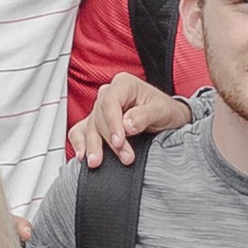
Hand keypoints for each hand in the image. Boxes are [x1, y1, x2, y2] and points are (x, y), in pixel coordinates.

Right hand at [64, 72, 191, 163]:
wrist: (168, 119)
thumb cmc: (165, 111)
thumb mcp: (162, 111)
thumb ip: (144, 116)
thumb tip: (126, 125)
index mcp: (123, 84)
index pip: (110, 103)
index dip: (112, 124)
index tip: (119, 142)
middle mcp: (108, 94)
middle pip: (99, 117)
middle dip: (108, 140)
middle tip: (124, 157)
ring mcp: (100, 109)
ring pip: (89, 127)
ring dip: (94, 146)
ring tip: (97, 162)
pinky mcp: (96, 123)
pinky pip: (80, 131)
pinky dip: (79, 143)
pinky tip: (82, 156)